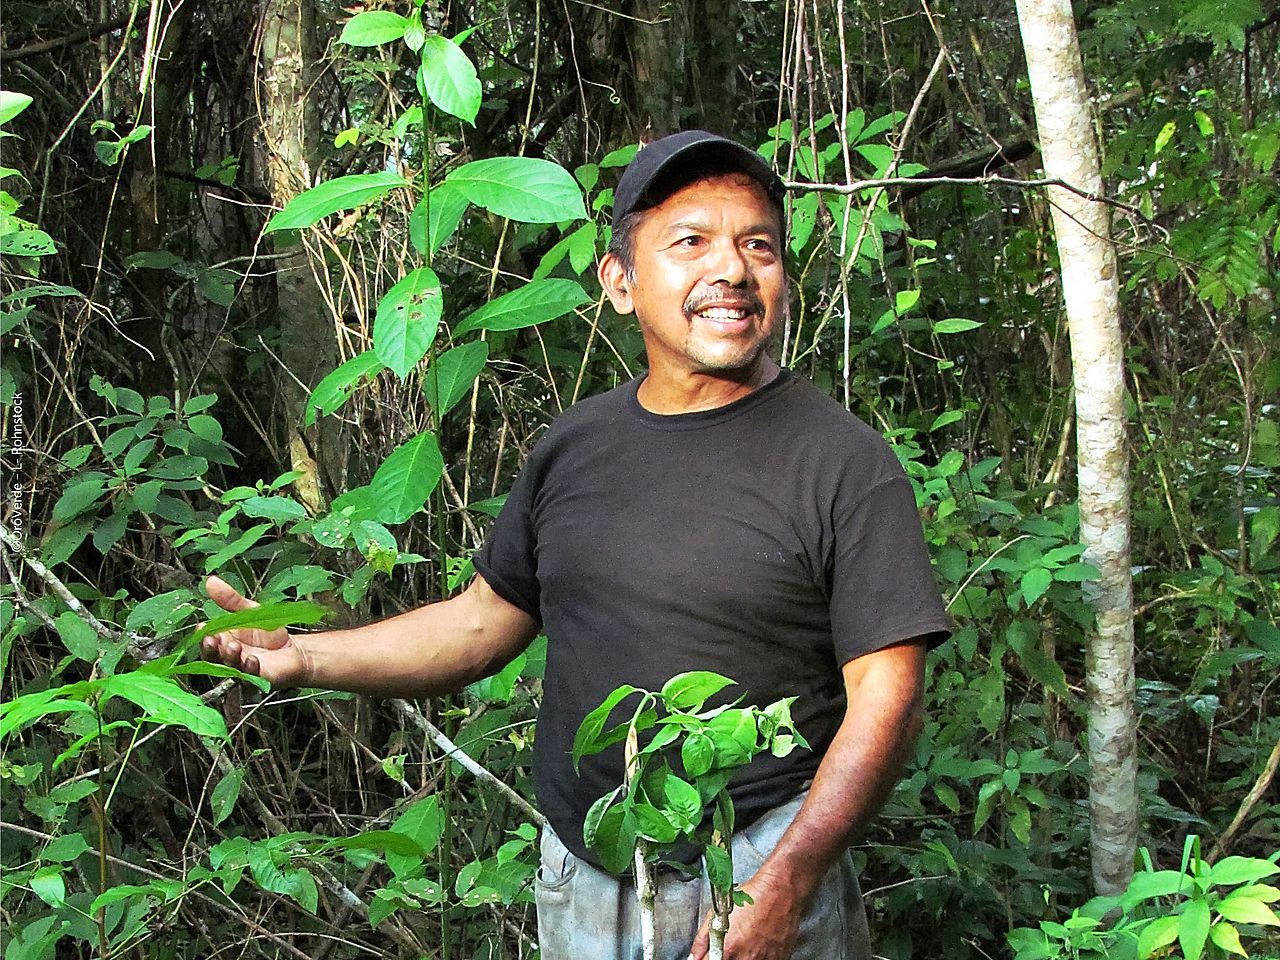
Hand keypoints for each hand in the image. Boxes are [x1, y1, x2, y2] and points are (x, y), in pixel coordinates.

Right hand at [200, 575, 310, 688]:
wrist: (294, 650)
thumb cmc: (268, 633)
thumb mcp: (249, 612)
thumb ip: (231, 599)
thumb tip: (210, 580)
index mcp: (222, 642)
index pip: (207, 641)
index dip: (203, 635)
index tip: (202, 627)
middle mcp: (228, 658)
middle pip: (213, 657)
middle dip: (211, 649)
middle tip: (213, 640)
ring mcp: (242, 670)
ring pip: (230, 668)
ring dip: (230, 658)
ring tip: (233, 646)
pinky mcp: (258, 679)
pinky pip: (251, 677)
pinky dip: (250, 669)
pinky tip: (252, 660)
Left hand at [689, 870, 804, 959]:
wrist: (781, 892)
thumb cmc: (753, 898)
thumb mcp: (718, 913)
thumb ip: (702, 939)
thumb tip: (694, 956)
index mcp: (729, 949)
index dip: (707, 957)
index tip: (709, 954)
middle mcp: (746, 958)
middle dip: (724, 955)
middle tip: (731, 944)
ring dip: (741, 957)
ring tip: (746, 942)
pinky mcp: (777, 959)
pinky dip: (757, 957)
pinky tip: (758, 944)